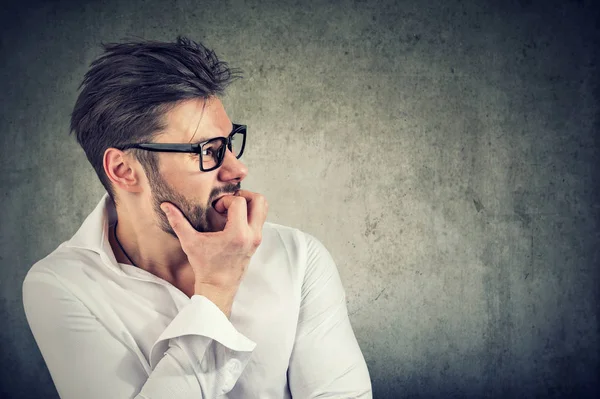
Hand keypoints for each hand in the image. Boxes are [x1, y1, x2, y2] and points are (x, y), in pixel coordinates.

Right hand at [160, 190, 267, 316]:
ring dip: (249, 203)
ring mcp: (257, 238)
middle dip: (243, 196)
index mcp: (237, 233)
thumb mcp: (190, 243)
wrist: (218, 287)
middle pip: (259, 200)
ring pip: (262, 208)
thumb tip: (165, 205)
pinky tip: (233, 220)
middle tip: (228, 202)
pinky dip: (250, 213)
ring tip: (232, 210)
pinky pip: (260, 219)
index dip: (225, 200)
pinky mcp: (257, 241)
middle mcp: (252, 234)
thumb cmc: (205, 266)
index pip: (239, 202)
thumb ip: (178, 222)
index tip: (216, 209)